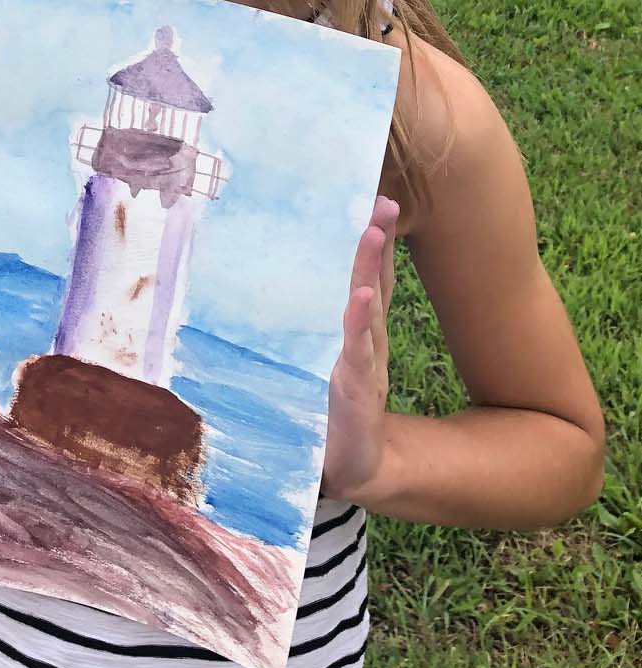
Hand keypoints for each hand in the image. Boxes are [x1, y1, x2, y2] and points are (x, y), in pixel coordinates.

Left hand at [323, 195, 398, 501]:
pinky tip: (362, 298)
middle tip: (383, 201)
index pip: (369, 277)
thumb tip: (285, 295)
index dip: (371, 240)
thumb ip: (317, 331)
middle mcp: (368, 339)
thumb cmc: (334, 410)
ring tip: (373, 232)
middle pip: (375, 280)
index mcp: (360, 331)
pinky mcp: (355, 388)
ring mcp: (364, 361)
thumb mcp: (325, 362)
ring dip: (370, 269)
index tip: (372, 199)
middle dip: (377, 240)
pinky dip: (359, 322)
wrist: (355, 468)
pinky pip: (358, 349)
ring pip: (368, 306)